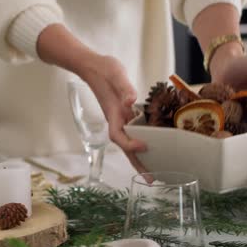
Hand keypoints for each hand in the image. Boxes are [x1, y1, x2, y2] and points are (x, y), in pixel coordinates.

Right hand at [35, 24, 146, 169]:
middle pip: (125, 147)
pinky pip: (133, 134)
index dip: (130, 144)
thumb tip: (131, 101)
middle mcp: (117, 120)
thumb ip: (124, 88)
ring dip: (140, 159)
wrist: (93, 67)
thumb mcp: (115, 74)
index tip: (143, 146)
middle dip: (137, 164)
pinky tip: (152, 151)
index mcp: (114, 113)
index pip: (119, 135)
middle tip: (151, 180)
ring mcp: (120, 119)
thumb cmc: (104, 70)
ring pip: (129, 143)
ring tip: (153, 174)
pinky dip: (141, 145)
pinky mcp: (125, 116)